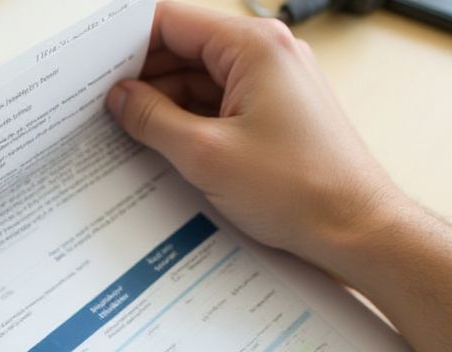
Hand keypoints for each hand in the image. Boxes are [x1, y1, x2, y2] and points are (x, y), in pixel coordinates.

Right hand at [109, 3, 451, 351]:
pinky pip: (222, 105)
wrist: (357, 228)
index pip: (171, 22)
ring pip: (201, 81)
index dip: (126, 46)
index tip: (94, 72)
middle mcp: (268, 53)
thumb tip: (119, 98)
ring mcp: (275, 83)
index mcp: (252, 46)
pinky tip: (167, 150)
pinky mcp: (278, 113)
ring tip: (131, 137)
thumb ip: (152, 119)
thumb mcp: (205, 155)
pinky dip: (192, 123)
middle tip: (103, 111)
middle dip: (143, 80)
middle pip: (185, 50)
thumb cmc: (300, 190)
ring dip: (166, 107)